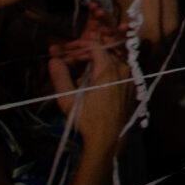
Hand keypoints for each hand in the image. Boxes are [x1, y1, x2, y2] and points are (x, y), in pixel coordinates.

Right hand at [47, 15, 135, 150]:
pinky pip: (116, 71)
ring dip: (91, 63)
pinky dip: (101, 72)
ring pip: (109, 61)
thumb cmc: (87, 119)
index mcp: (109, 69)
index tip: (63, 51)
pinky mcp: (131, 87)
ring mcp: (129, 78)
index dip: (77, 46)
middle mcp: (123, 69)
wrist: (109, 138)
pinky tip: (87, 82)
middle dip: (81, 54)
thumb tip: (53, 60)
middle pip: (101, 53)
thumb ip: (60, 77)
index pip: (95, 45)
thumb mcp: (68, 99)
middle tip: (64, 61)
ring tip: (73, 70)